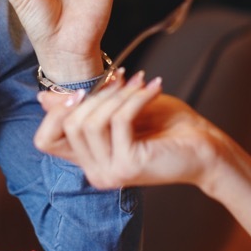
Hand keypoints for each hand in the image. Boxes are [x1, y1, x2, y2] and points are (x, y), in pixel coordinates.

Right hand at [33, 73, 225, 190]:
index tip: (82, 90)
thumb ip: (85, 107)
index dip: (54, 112)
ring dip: (116, 95)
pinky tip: (152, 87)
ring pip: (90, 123)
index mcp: (89, 160)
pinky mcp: (129, 165)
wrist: (207, 147)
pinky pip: (118, 121)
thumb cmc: (166, 126)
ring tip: (139, 82)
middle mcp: (94, 172)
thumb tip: (43, 98)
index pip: (45, 141)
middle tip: (122, 78)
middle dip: (95, 94)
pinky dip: (134, 98)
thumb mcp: (119, 110)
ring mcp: (110, 172)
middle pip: (68, 125)